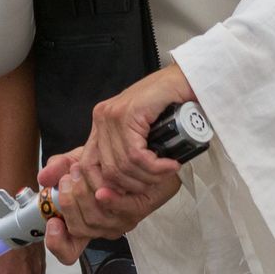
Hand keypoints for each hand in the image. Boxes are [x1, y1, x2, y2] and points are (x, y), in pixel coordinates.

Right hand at [38, 151, 182, 263]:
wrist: (138, 152)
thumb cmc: (106, 161)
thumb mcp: (77, 161)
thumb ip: (59, 168)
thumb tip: (43, 178)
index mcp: (87, 222)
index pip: (68, 251)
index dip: (57, 244)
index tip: (52, 223)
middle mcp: (103, 227)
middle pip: (78, 229)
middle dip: (68, 203)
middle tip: (67, 179)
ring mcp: (121, 221)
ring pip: (95, 220)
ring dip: (83, 196)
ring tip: (79, 172)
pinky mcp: (139, 209)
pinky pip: (122, 211)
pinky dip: (110, 201)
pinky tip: (102, 190)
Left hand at [86, 64, 194, 198]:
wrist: (187, 80)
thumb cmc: (170, 106)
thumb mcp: (143, 134)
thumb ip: (127, 151)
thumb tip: (114, 185)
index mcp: (101, 124)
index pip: (88, 166)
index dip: (108, 187)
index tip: (131, 194)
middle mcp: (102, 118)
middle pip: (106, 171)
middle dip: (133, 185)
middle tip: (155, 181)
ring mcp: (113, 114)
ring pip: (122, 166)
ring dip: (149, 177)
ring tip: (166, 171)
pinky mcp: (128, 113)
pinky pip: (136, 155)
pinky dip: (155, 167)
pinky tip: (169, 165)